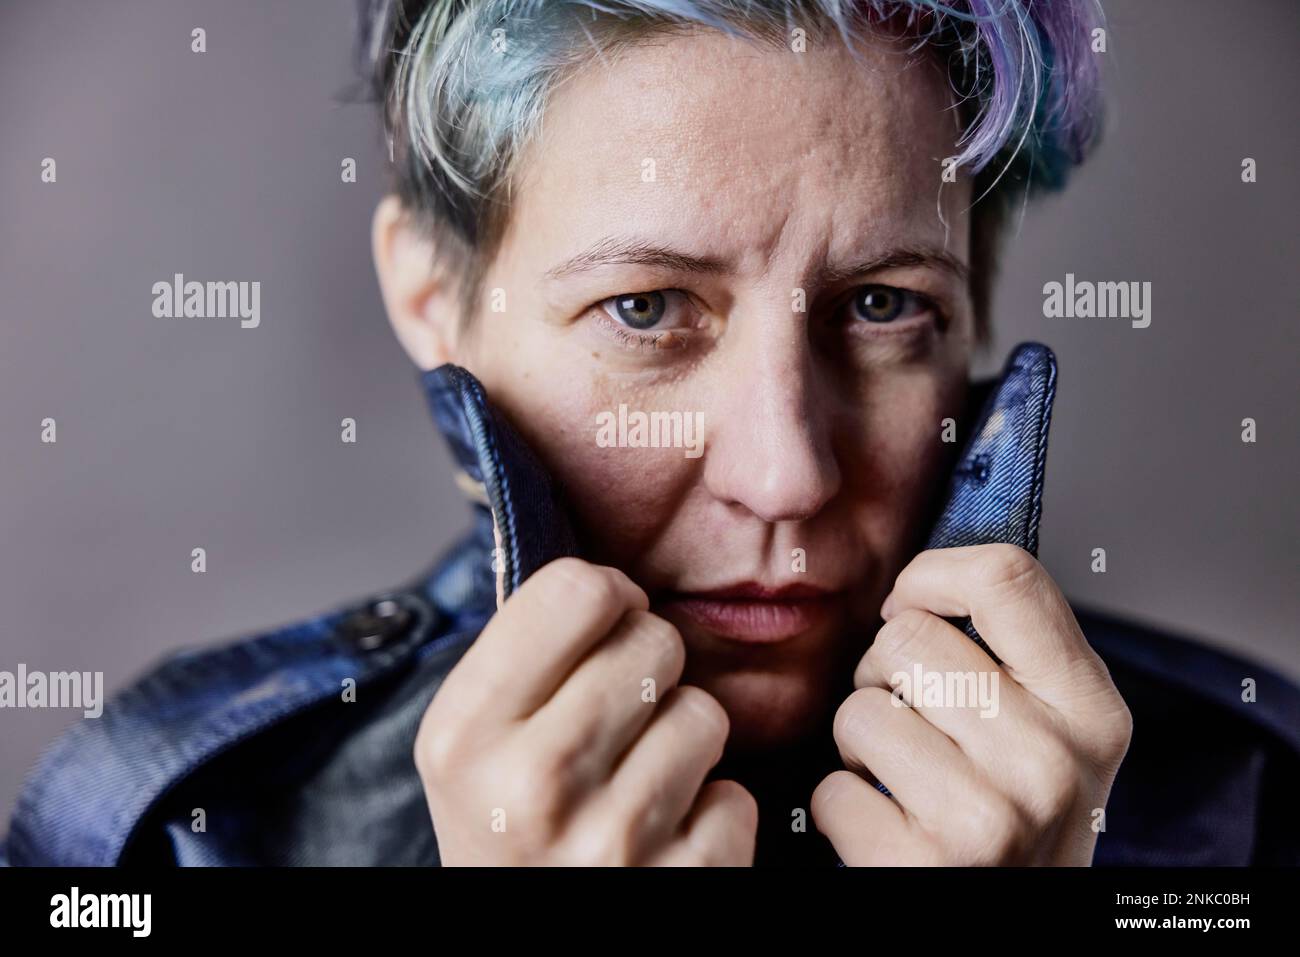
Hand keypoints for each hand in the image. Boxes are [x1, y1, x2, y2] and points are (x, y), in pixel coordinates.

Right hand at [414, 557, 756, 864]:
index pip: (575, 589)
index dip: (605, 598)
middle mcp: (531, 782)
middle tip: (621, 714)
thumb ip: (520, 656)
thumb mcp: (470, 745)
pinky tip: (665, 835)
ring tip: (639, 780)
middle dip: (650, 667)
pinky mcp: (684, 882)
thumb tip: (603, 579)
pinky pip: (736, 794)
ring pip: (703, 712)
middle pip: (653, 640)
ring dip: (682, 740)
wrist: (527, 945)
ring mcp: (611, 839)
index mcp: (464, 730)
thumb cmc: (506, 829)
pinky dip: (710, 812)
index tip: (605, 626)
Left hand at [812, 544, 1132, 865]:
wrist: (1014, 929)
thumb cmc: (1016, 818)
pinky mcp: (924, 866)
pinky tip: (886, 831)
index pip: (1006, 576)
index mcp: (1091, 709)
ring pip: (860, 708)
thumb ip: (1015, 656)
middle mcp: (1052, 761)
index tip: (908, 607)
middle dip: (884, 673)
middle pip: (907, 636)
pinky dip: (841, 807)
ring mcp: (991, 818)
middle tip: (913, 724)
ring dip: (860, 743)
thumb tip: (923, 583)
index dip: (931, 576)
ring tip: (901, 779)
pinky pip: (831, 787)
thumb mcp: (1054, 733)